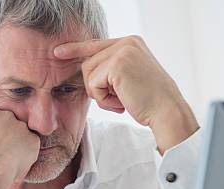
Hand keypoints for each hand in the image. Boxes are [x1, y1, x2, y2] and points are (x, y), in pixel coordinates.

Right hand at [0, 105, 39, 188]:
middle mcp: (6, 115)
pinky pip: (31, 148)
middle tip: (0, 152)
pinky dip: (26, 156)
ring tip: (5, 161)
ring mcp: (21, 127)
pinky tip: (14, 164)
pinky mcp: (33, 140)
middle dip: (7, 136)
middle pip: (10, 124)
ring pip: (21, 135)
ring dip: (17, 146)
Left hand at [54, 36, 198, 153]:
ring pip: (88, 74)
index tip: (58, 52)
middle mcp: (127, 42)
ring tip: (121, 100)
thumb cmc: (148, 101)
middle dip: (96, 87)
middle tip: (118, 99)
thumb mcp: (129, 78)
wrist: (166, 111)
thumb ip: (111, 69)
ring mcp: (122, 51)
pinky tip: (121, 102)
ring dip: (100, 94)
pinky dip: (103, 99)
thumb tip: (85, 69)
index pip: (95, 44)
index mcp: (130, 42)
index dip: (75, 49)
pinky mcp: (117, 64)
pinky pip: (93, 84)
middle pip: (88, 63)